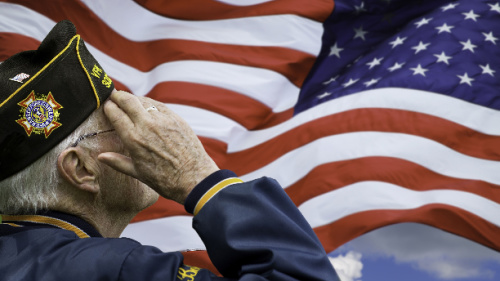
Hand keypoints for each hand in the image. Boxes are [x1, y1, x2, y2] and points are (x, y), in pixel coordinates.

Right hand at [97, 91, 218, 203]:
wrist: (195, 178)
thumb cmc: (165, 180)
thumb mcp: (138, 173)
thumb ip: (118, 162)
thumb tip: (101, 156)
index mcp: (134, 139)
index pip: (115, 113)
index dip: (108, 106)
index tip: (106, 105)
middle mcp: (147, 125)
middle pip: (127, 100)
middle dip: (118, 96)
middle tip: (114, 95)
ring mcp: (163, 120)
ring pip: (144, 100)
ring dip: (134, 99)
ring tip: (129, 102)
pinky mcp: (177, 118)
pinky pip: (159, 105)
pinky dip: (150, 104)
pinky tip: (147, 107)